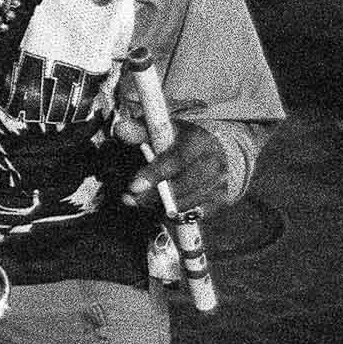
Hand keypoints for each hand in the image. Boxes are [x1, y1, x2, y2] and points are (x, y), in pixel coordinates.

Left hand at [115, 119, 232, 217]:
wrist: (217, 148)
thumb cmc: (180, 139)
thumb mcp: (162, 130)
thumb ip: (140, 130)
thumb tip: (121, 128)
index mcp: (198, 140)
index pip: (176, 159)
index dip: (154, 174)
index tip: (134, 186)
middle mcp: (213, 161)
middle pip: (182, 185)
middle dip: (153, 196)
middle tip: (129, 199)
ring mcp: (220, 182)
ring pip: (188, 203)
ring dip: (161, 207)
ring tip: (140, 203)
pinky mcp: (221, 199)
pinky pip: (196, 214)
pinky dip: (177, 215)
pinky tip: (161, 211)